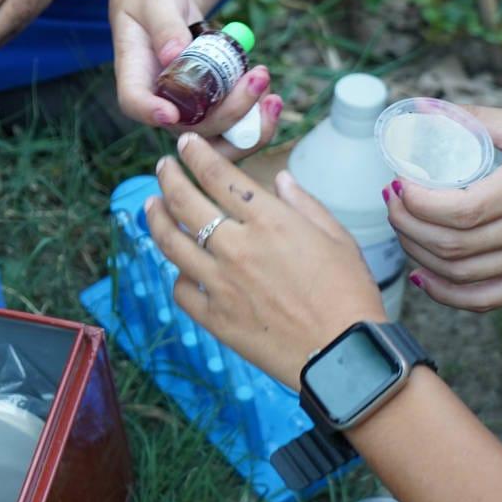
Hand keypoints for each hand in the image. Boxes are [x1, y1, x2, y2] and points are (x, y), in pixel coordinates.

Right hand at [109, 0, 272, 153]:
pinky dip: (257, 117)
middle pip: (189, 128)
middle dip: (229, 112)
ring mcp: (187, 110)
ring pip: (216, 138)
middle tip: (258, 77)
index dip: (151, 113)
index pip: (135, 103)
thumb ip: (165, 25)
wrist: (165, 2)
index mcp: (135, 75)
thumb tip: (175, 53)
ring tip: (269, 88)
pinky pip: (234, 127)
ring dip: (250, 124)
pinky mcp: (210, 108)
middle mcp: (160, 101)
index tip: (170, 113)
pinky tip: (270, 94)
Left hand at [147, 133, 384, 385]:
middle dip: (168, 177)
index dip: (197, 155)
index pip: (219, 176)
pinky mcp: (215, 318)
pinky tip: (180, 268)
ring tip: (151, 205)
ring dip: (156, 218)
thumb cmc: (349, 294)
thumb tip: (281, 179)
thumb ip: (304, 204)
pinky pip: (181, 290)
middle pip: (184, 202)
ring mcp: (220, 283)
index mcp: (270, 221)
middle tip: (163, 167)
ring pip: (171, 242)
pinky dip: (178, 276)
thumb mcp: (338, 238)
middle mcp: (237, 247)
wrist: (345, 356)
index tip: (187, 145)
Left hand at [386, 108, 501, 311]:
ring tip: (405, 228)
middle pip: (452, 244)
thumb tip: (425, 109)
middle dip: (407, 225)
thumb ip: (477, 119)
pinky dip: (447, 294)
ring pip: (461, 275)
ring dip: (420, 255)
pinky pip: (485, 300)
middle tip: (394, 202)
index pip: (459, 210)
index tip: (400, 182)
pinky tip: (425, 276)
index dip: (418, 202)